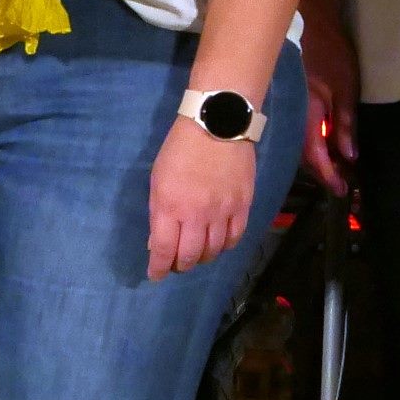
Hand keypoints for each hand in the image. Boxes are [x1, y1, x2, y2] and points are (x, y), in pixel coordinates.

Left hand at [150, 106, 259, 278]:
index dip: (158, 268)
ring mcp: (223, 211)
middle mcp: (196, 214)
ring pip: (214, 250)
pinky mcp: (243, 205)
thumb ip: (158, 211)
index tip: (156, 275)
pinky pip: (235, 237)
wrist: (217, 124)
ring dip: (202, 257)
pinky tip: (219, 243)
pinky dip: (225, 246)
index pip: (163, 249)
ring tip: (197, 254)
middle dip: (180, 266)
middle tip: (177, 264)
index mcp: (170, 206)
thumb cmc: (180, 149)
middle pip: (189, 256)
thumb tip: (159, 239)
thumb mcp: (158, 179)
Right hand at [298, 13, 359, 199]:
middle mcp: (293, 117)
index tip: (343, 190)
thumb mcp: (345, 86)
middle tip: (343, 186)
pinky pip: (299, 132)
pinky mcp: (290, 103)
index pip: (315, 156)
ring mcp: (289, 110)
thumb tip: (349, 154)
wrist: (307, 23)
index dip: (329, 175)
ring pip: (300, 146)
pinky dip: (312, 145)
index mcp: (307, 115)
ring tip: (337, 170)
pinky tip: (324, 147)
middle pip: (305, 156)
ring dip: (318, 160)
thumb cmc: (329, 53)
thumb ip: (345, 121)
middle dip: (323, 173)